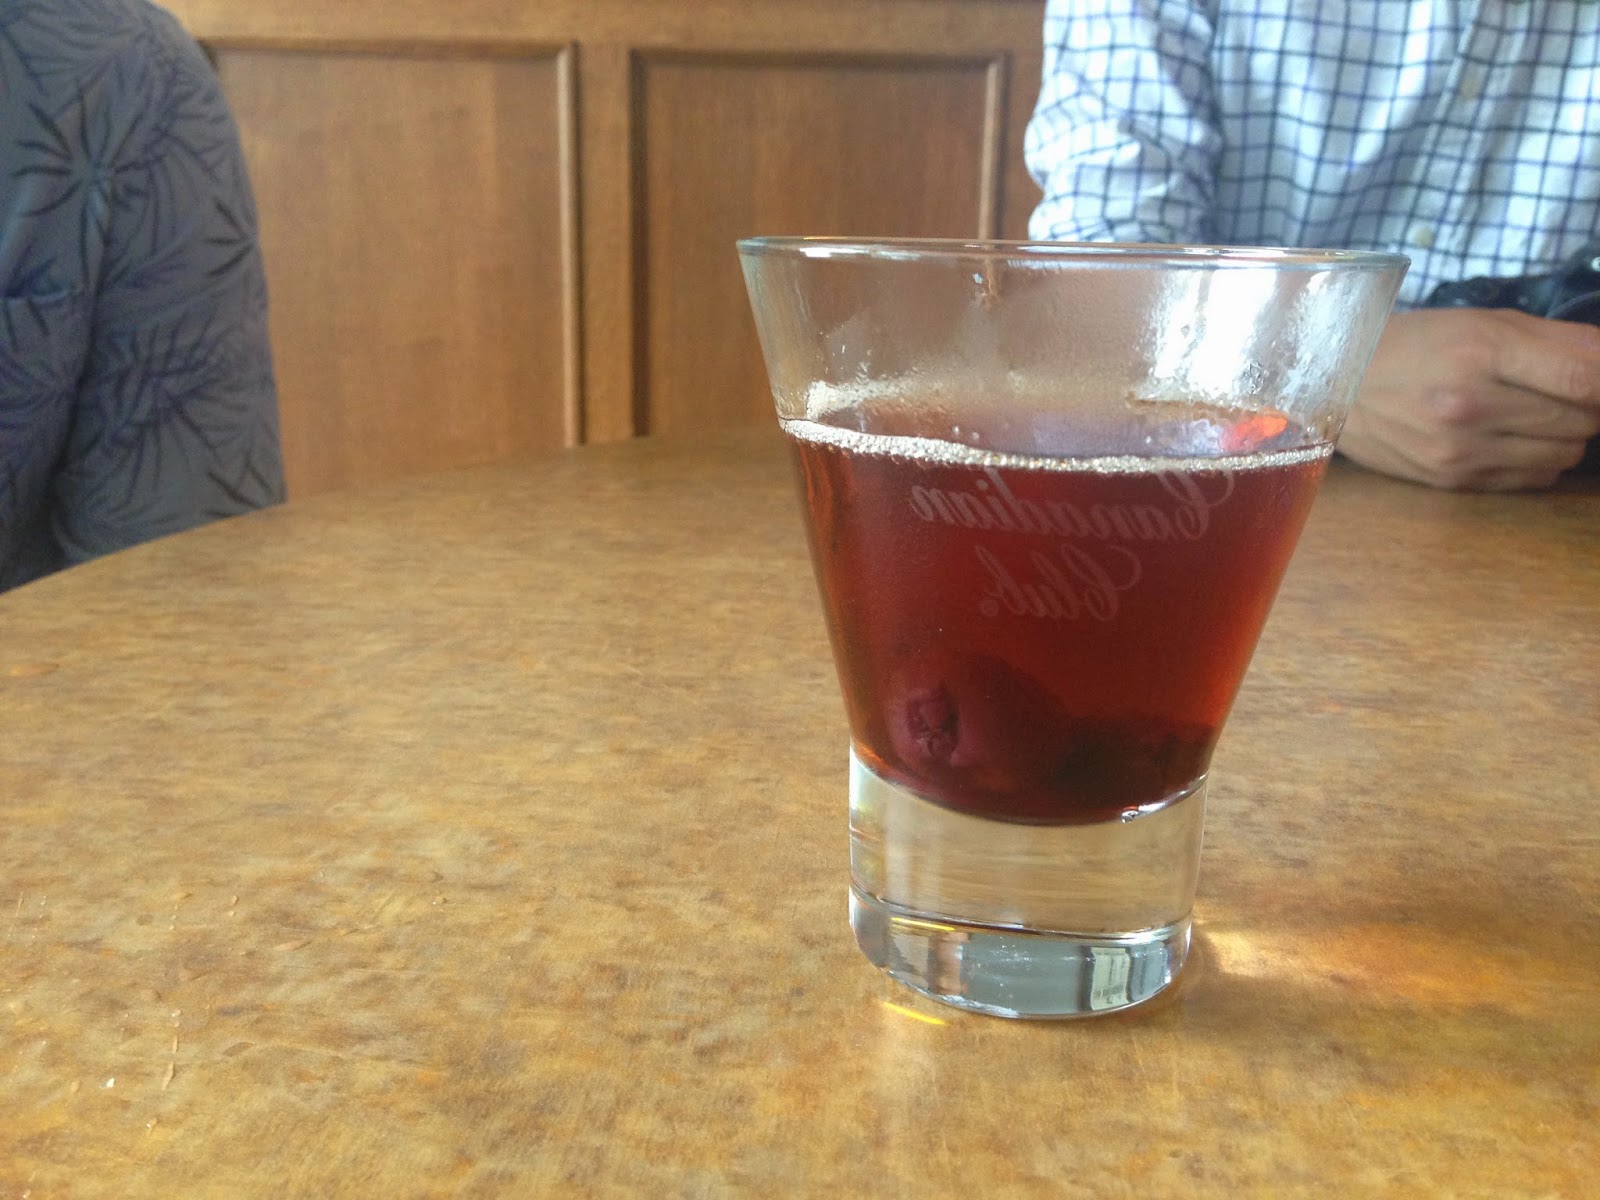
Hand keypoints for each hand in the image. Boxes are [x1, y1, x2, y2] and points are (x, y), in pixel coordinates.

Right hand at [1336, 308, 1599, 489]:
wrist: (1339, 388)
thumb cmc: (1415, 346)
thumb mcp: (1481, 322)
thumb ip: (1556, 339)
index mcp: (1479, 353)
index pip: (1583, 378)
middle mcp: (1470, 407)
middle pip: (1580, 421)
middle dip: (1587, 406)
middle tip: (1564, 391)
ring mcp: (1460, 450)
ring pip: (1563, 455)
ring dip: (1565, 436)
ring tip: (1537, 415)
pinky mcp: (1452, 480)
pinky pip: (1532, 479)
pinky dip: (1539, 460)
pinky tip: (1515, 439)